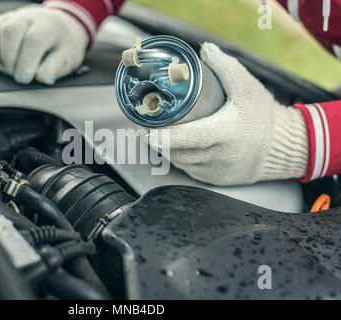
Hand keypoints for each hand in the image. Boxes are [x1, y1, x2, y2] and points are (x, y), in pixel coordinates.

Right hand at [0, 5, 88, 84]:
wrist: (60, 27)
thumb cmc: (63, 45)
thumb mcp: (67, 58)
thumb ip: (55, 67)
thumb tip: (42, 78)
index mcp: (49, 25)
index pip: (34, 40)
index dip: (26, 62)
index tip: (24, 79)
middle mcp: (29, 16)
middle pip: (11, 31)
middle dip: (10, 59)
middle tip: (18, 76)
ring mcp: (13, 16)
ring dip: (0, 56)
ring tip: (11, 70)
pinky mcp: (1, 21)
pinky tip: (4, 62)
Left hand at [150, 43, 308, 185]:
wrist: (282, 147)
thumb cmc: (262, 116)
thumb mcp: (247, 87)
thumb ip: (225, 67)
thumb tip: (204, 50)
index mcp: (224, 133)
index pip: (188, 137)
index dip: (164, 136)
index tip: (145, 130)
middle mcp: (219, 157)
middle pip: (178, 152)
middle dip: (158, 140)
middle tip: (145, 126)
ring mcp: (216, 171)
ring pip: (181, 163)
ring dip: (167, 150)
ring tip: (158, 134)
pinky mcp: (215, 180)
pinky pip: (190, 170)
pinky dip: (180, 159)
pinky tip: (175, 147)